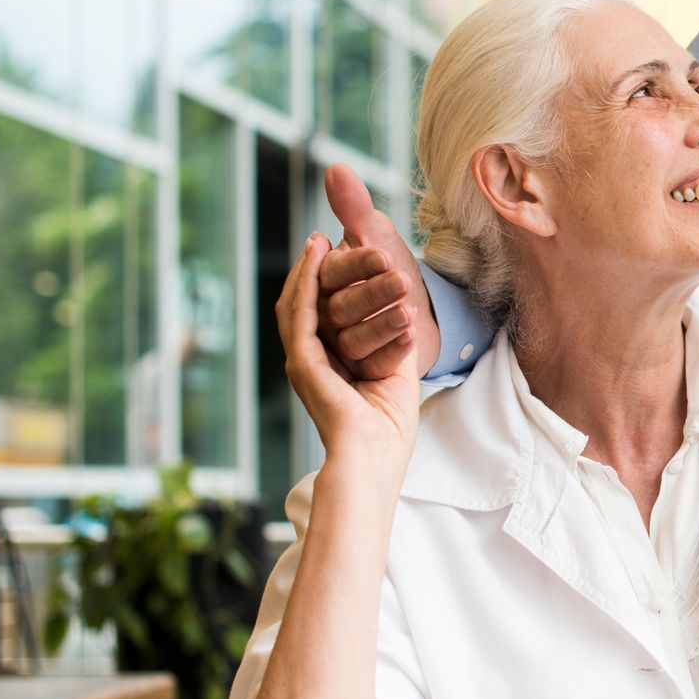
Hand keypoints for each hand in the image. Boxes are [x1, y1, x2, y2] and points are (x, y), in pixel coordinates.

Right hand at [279, 232, 420, 461]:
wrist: (374, 459)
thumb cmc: (388, 430)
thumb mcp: (394, 373)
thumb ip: (390, 343)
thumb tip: (403, 313)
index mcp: (328, 367)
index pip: (321, 318)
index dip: (325, 287)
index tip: (338, 256)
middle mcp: (310, 362)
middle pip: (303, 307)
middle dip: (311, 271)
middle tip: (321, 239)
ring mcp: (302, 362)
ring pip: (295, 305)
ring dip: (307, 270)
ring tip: (318, 240)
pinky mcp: (301, 362)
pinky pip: (300, 313)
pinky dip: (305, 283)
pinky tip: (316, 258)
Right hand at [318, 165, 439, 378]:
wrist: (421, 313)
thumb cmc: (391, 271)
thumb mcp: (378, 239)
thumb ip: (355, 208)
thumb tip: (335, 169)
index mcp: (323, 281)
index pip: (333, 273)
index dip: (357, 263)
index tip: (382, 253)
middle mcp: (324, 315)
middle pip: (341, 307)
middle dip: (372, 293)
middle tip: (400, 279)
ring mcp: (340, 346)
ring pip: (353, 339)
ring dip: (381, 325)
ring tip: (409, 311)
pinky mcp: (364, 370)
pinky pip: (373, 364)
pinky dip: (392, 350)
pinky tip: (412, 338)